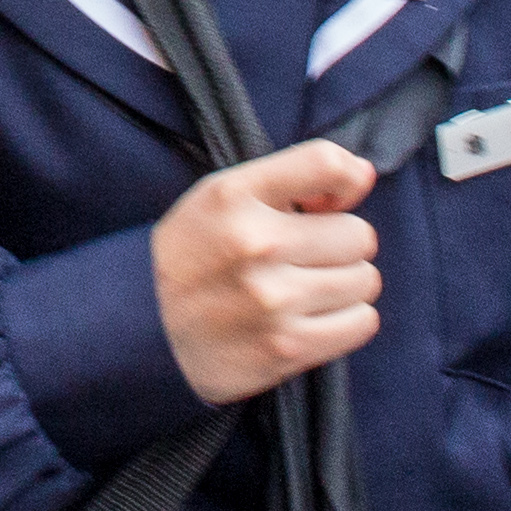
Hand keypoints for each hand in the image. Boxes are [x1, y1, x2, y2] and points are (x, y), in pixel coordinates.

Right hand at [153, 143, 379, 404]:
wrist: (144, 328)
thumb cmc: (196, 253)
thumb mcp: (222, 196)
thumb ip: (292, 177)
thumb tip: (365, 173)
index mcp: (232, 196)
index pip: (324, 163)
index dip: (344, 182)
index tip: (325, 204)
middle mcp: (254, 244)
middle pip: (359, 234)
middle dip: (340, 244)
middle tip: (304, 256)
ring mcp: (272, 300)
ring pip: (365, 281)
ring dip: (343, 285)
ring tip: (303, 289)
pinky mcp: (287, 348)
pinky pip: (362, 323)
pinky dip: (345, 320)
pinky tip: (310, 317)